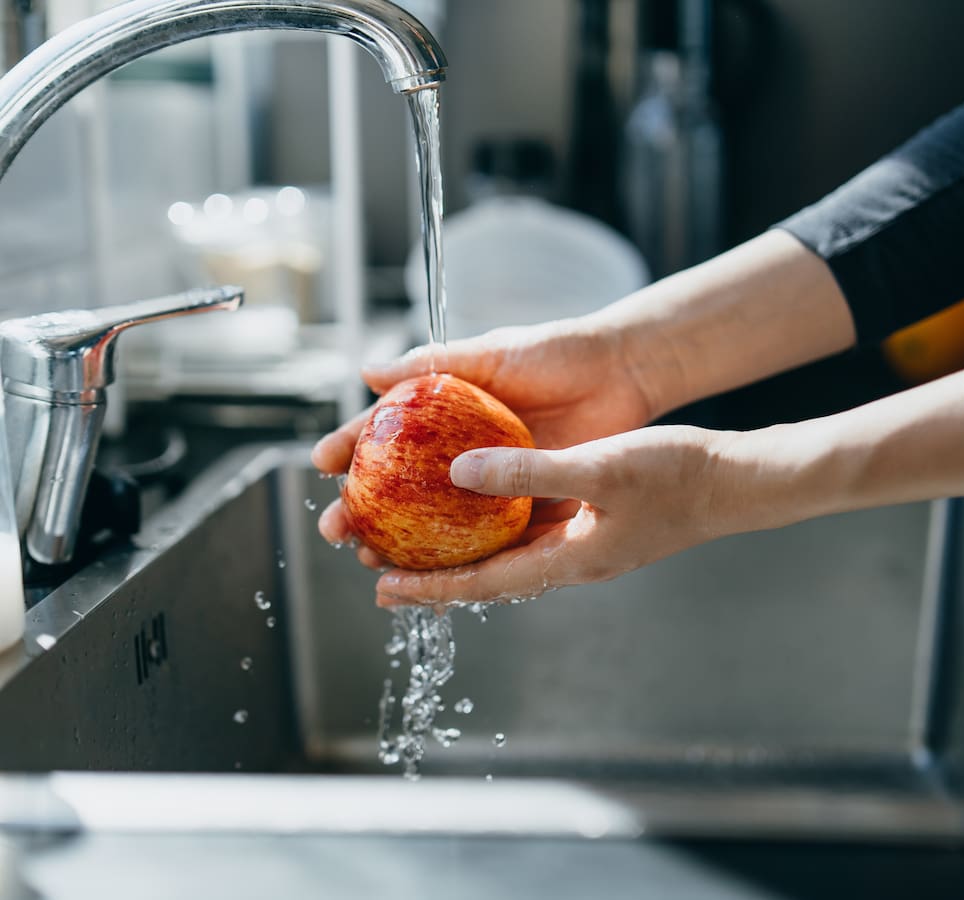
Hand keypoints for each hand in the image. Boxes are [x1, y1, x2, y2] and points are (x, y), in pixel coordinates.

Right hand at [311, 318, 658, 568]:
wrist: (624, 372)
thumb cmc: (558, 352)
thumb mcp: (493, 354)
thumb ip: (435, 364)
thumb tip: (366, 372)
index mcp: (449, 411)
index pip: (387, 432)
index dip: (352, 448)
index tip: (320, 466)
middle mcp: (466, 449)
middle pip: (405, 487)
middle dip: (366, 511)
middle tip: (338, 530)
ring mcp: (498, 478)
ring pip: (441, 520)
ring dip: (405, 543)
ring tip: (372, 560)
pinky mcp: (531, 500)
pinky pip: (492, 535)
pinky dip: (463, 556)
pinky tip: (436, 576)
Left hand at [373, 425, 727, 607]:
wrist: (733, 482)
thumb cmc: (676, 477)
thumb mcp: (599, 468)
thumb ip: (529, 473)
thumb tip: (460, 474)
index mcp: (570, 559)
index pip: (484, 584)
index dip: (430, 589)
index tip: (381, 588)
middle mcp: (571, 560)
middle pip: (488, 575)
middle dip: (433, 573)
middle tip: (379, 561)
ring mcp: (585, 544)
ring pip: (507, 553)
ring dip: (460, 548)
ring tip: (415, 538)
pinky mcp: (595, 523)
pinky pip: (532, 531)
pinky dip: (496, 523)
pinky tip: (479, 502)